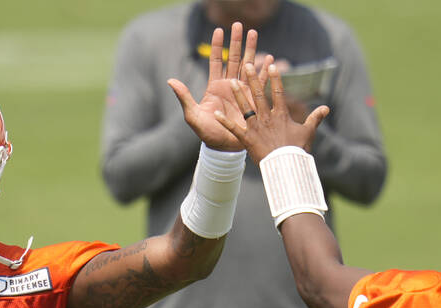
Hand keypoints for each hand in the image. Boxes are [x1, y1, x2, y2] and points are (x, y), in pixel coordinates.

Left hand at [168, 23, 262, 151]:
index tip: (219, 30)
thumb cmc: (206, 133)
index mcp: (215, 86)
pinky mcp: (253, 100)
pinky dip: (264, 71)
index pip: (217, 60)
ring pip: (248, 66)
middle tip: (239, 25)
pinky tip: (270, 59)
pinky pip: (259, 83)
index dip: (217, 46)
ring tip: (254, 34)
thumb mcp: (192, 116)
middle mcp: (229, 85)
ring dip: (252, 50)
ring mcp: (242, 91)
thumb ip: (184, 97)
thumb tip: (171, 80)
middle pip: (234, 58)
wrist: (224, 148)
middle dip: (236, 41)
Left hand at [216, 61, 329, 162]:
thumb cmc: (298, 150)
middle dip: (253, 79)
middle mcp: (267, 117)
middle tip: (247, 64)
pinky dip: (224, 122)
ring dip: (238, 94)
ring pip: (245, 107)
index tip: (271, 64)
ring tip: (231, 81)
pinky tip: (214, 114)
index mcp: (281, 115)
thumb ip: (315, 118)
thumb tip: (326, 108)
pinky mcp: (247, 139)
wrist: (287, 167)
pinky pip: (234, 129)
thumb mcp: (308, 132)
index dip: (275, 78)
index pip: (278, 92)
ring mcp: (256, 128)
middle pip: (259, 94)